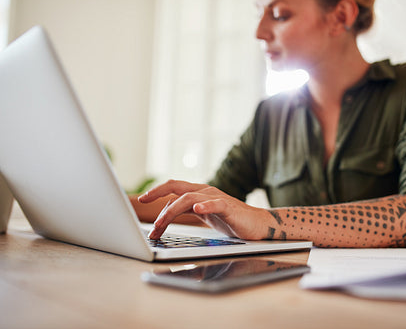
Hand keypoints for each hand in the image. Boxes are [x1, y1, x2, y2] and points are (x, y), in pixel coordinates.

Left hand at [138, 180, 271, 239]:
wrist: (258, 225)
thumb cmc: (231, 220)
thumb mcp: (203, 215)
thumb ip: (187, 212)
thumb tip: (164, 217)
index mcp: (198, 193)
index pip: (173, 188)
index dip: (156, 192)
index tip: (140, 199)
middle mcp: (205, 192)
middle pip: (177, 186)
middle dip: (157, 192)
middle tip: (142, 201)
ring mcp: (217, 198)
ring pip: (189, 198)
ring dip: (171, 210)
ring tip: (160, 223)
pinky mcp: (229, 207)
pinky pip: (216, 204)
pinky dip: (206, 205)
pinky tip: (198, 209)